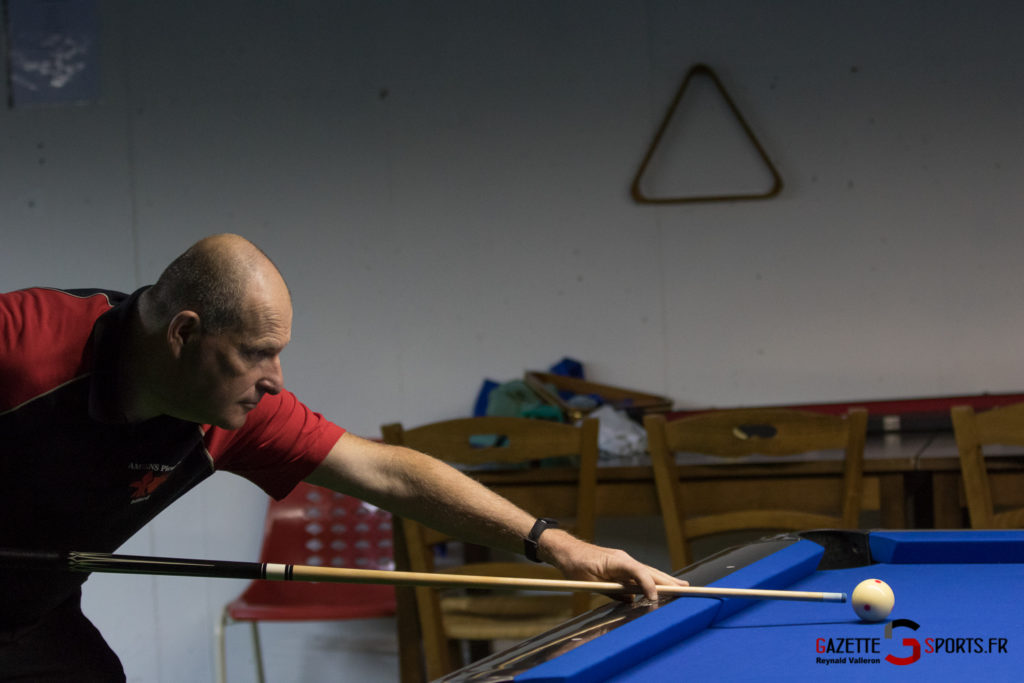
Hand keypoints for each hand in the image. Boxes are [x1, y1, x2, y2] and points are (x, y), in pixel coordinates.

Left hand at [539, 530, 686, 600]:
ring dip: (663, 581)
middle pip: (650, 571)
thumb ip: (612, 591)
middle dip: (669, 581)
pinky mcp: (620, 566)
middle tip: (687, 588)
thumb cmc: (575, 564)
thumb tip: (631, 601)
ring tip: (680, 588)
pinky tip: (657, 590)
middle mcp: (624, 559)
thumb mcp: (590, 582)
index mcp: (617, 561)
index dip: (649, 586)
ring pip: (647, 573)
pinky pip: (638, 575)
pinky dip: (650, 582)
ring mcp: (623, 562)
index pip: (640, 572)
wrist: (565, 550)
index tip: (655, 599)